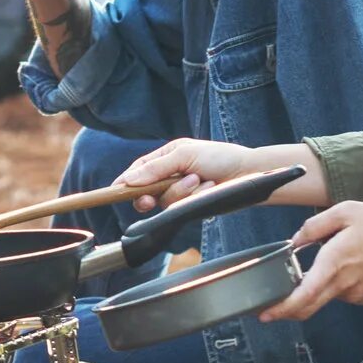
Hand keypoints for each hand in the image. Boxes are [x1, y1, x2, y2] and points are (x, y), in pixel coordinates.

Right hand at [113, 137, 260, 211]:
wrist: (247, 173)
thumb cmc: (219, 157)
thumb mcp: (184, 155)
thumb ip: (156, 168)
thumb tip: (130, 179)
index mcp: (165, 157)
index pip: (138, 170)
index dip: (126, 181)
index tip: (116, 190)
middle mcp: (170, 175)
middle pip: (146, 191)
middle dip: (149, 195)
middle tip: (149, 199)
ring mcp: (181, 192)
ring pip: (165, 201)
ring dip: (181, 191)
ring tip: (199, 180)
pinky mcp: (192, 205)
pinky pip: (182, 208)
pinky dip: (194, 197)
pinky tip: (208, 187)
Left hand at [261, 203, 362, 321]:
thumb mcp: (345, 211)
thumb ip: (313, 226)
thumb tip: (295, 241)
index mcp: (333, 265)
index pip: (302, 297)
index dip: (280, 309)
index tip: (264, 314)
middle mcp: (342, 286)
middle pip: (307, 306)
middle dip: (286, 308)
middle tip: (270, 305)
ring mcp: (355, 294)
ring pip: (325, 295)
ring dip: (316, 285)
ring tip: (329, 258)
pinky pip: (341, 292)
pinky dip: (335, 282)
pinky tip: (347, 263)